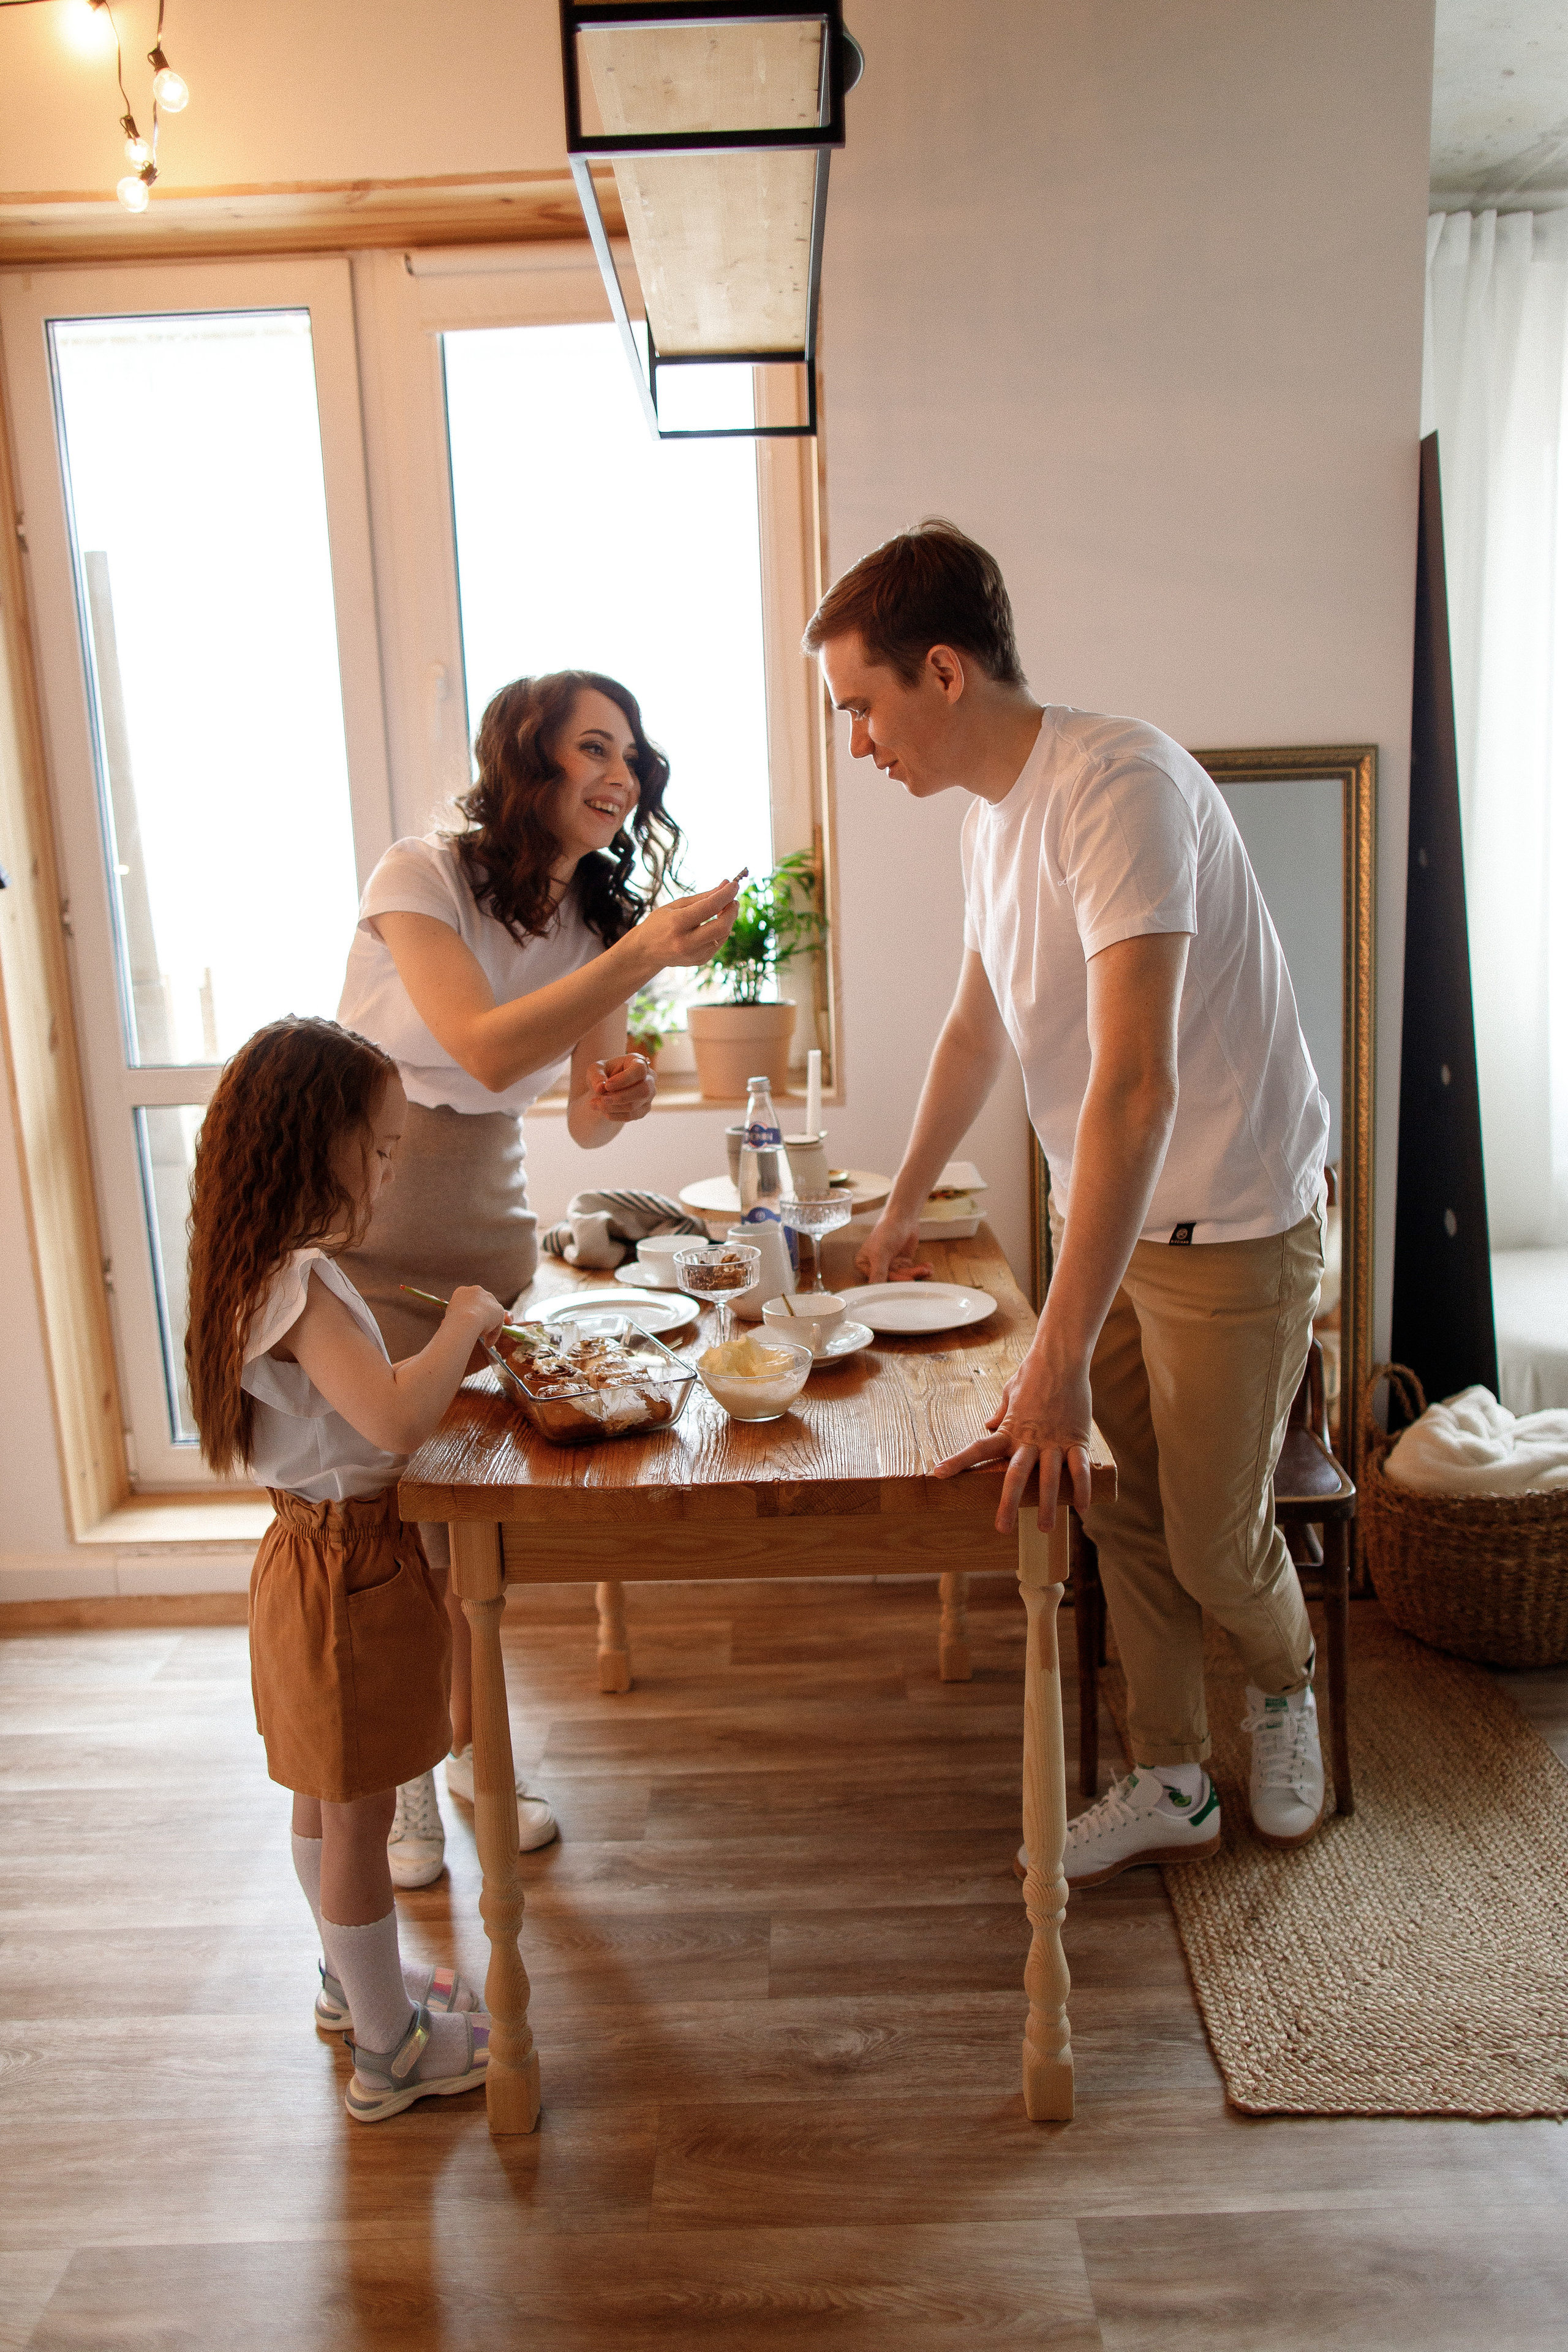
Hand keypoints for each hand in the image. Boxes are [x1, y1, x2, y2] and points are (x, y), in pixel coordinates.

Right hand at [445, 1284, 505, 1342]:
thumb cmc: (453, 1322)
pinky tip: (487, 1343)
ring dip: (488, 1326)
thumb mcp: (450, 1319)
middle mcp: (476, 1290)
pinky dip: (493, 1334)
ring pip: (490, 1314)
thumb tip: (456, 1325)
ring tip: (483, 1340)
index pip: (467, 1302)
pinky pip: (497, 1323)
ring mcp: (489, 1298)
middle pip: (480, 1306)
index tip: (465, 1325)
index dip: (467, 1314)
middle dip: (480, 1318)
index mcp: (461, 1291)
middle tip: (476, 1332)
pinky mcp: (499, 1309)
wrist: (464, 1320)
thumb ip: (457, 1318)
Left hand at [591, 1052, 655, 1122]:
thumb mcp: (595, 1070)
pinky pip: (631, 1116)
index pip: (639, 1071)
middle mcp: (649, 1078)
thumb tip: (600, 1089)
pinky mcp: (644, 1109)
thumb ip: (596, 1076)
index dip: (624, 1079)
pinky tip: (603, 1111)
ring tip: (595, 1104)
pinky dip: (614, 1115)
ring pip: (635, 1105)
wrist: (606, 1088)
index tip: (607, 1085)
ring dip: (612, 1107)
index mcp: (638, 1062)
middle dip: (620, 1097)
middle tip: (602, 1099)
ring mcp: (649, 1095)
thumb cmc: (603, 1074)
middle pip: (643, 1090)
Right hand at [629, 877, 740, 972]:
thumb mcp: (676, 905)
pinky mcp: (700, 960)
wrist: (646, 951)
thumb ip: (702, 897)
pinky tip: (715, 923)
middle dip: (732, 910)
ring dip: (728, 919)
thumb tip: (725, 885)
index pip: (709, 907)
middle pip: (722, 926)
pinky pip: (719, 943)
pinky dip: (722, 930)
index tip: (734, 884)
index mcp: (677, 923)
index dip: (725, 894)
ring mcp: (694, 954)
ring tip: (724, 909)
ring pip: (723, 935)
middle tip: (733, 900)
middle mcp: (686, 942)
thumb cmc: (660, 923)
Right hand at [855, 1206, 932, 1283]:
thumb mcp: (880, 1253)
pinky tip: (928, 1267)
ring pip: (905, 1276)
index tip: (904, 1284)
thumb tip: (874, 1288)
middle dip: (908, 1276)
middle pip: (893, 1279)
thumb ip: (878, 1272)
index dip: (891, 1283)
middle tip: (919, 1273)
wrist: (903, 1216)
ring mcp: (891, 1265)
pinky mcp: (903, 1263)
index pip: (877, 1280)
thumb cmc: (887, 1230)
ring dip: (917, 1273)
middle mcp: (877, 1266)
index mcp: (865, 1264)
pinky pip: (912, 1271)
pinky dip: (921, 1270)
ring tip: (926, 1269)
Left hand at [932, 1344, 1093, 1534]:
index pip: (978, 1448)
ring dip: (1048, 1505)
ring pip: (1049, 1478)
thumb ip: (999, 1412)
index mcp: (1008, 1429)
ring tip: (1046, 1529)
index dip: (957, 1462)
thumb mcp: (1009, 1391)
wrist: (1061, 1358)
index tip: (938, 1474)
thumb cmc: (1032, 1372)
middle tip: (1002, 1528)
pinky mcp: (1077, 1439)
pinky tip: (1083, 1508)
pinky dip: (1082, 1488)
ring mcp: (1054, 1441)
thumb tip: (987, 1425)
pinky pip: (1080, 1468)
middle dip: (1008, 1503)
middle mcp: (1029, 1440)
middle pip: (1015, 1475)